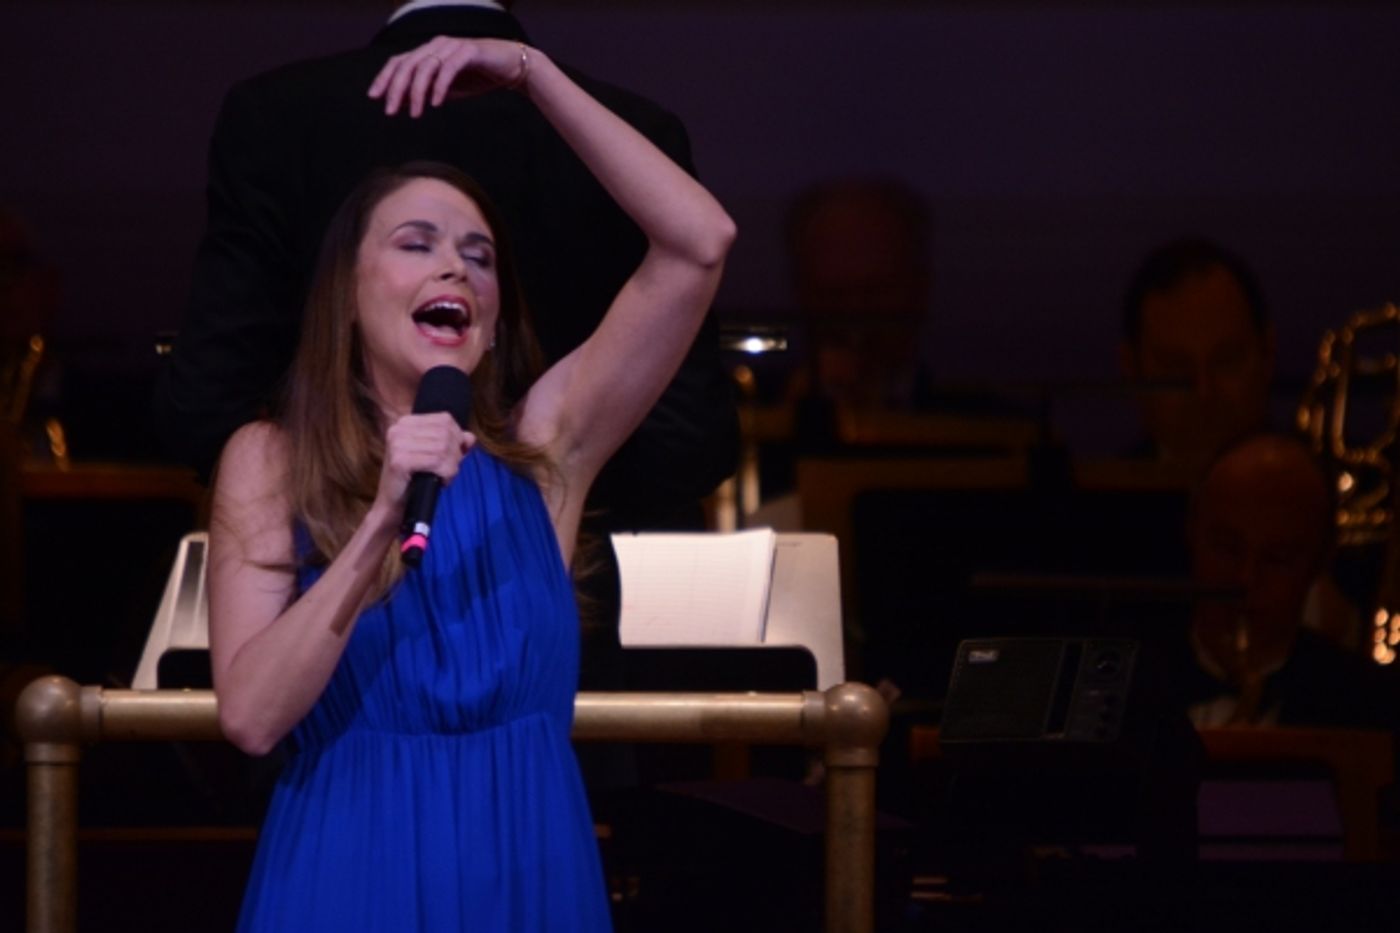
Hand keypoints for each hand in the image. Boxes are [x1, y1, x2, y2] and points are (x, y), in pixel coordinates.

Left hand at [368, 36, 529, 117]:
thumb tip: (401, 104)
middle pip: (407, 64)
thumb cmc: (479, 77)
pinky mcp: (470, 51)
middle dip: (395, 89)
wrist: (511, 68)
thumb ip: (425, 93)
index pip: (399, 62)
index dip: (384, 78)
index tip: (374, 97)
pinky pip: (449, 68)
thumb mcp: (446, 89)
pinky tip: (436, 103)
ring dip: (417, 92)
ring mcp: (453, 46)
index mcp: (429, 52)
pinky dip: (440, 86)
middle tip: (390, 112)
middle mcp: (437, 45)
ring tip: (415, 114)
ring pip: (425, 66)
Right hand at [376, 412, 473, 510]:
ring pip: (444, 448)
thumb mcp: (436, 455)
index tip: (453, 456)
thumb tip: (470, 437)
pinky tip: (439, 482)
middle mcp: (399, 429)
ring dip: (451, 467)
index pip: (445, 419)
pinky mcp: (399, 461)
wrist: (394, 505)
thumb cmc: (415, 479)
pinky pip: (437, 461)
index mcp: (406, 422)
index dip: (457, 438)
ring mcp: (397, 444)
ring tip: (443, 477)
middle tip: (448, 471)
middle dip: (455, 455)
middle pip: (446, 433)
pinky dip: (445, 474)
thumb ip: (454, 443)